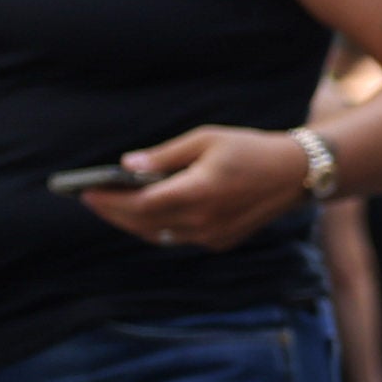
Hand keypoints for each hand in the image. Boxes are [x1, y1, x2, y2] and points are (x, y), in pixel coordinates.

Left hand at [82, 124, 323, 251]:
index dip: (109, 201)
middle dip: (114, 213)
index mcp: (197, 193)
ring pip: (159, 235)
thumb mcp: (206, 139)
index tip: (85, 192)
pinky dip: (157, 227)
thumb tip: (128, 166)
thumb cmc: (249, 148)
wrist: (296, 174)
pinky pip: (178, 238)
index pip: (139, 205)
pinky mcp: (221, 241)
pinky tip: (146, 213)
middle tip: (91, 201)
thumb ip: (165, 156)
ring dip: (133, 223)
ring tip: (113, 208)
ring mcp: (212, 236)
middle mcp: (202, 221)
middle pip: (144, 224)